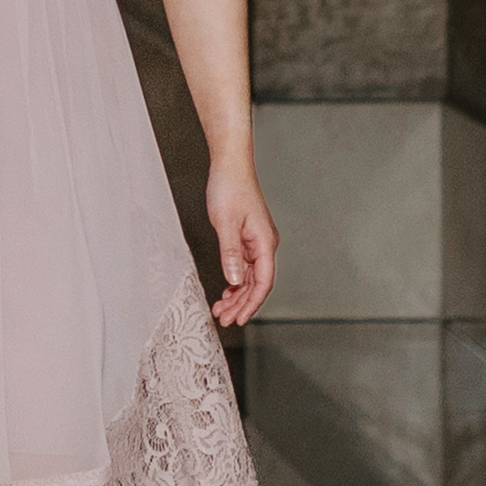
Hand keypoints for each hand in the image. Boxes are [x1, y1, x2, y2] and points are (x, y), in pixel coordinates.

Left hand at [201, 163, 277, 330]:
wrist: (229, 165)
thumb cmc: (229, 188)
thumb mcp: (225, 222)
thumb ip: (231, 253)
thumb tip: (235, 281)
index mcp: (264, 242)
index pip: (263, 282)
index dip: (252, 304)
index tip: (239, 319)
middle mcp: (264, 245)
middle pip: (257, 284)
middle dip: (242, 305)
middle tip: (224, 320)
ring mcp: (256, 242)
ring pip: (250, 278)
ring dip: (237, 296)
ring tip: (221, 310)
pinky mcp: (247, 238)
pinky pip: (244, 267)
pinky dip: (236, 282)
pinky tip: (226, 292)